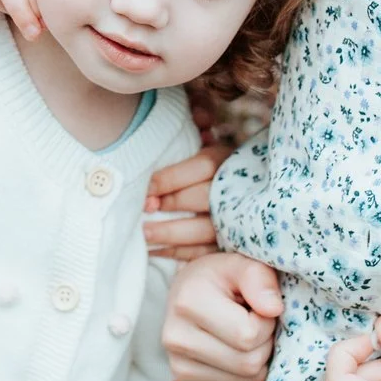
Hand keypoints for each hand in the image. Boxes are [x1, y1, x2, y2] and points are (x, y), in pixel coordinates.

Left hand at [143, 143, 230, 259]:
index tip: (145, 187)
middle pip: (203, 198)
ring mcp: (235, 221)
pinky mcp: (229, 246)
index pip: (203, 167)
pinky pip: (202, 253)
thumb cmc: (208, 165)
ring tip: (142, 234)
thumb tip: (191, 127)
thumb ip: (194, 135)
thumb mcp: (203, 146)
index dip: (171, 177)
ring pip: (203, 230)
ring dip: (169, 233)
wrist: (238, 191)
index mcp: (228, 161)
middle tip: (142, 210)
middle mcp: (236, 191)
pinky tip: (152, 250)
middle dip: (170, 204)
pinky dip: (175, 253)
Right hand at [160, 251, 281, 380]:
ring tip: (244, 336)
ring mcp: (179, 368)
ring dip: (259, 361)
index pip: (247, 335)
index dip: (266, 322)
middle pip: (249, 364)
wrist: (191, 295)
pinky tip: (236, 353)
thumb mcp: (242, 265)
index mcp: (187, 303)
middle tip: (255, 324)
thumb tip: (274, 308)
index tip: (258, 308)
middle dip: (265, 344)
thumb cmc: (221, 278)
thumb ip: (260, 279)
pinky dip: (247, 377)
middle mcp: (176, 339)